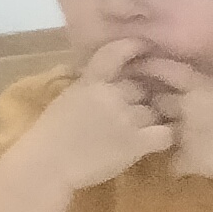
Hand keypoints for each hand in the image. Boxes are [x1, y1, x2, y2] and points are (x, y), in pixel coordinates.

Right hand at [4, 37, 172, 192]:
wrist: (47, 164)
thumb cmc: (51, 135)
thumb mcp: (69, 99)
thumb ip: (90, 86)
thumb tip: (108, 77)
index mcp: (90, 81)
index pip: (115, 53)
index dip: (134, 47)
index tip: (146, 47)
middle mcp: (109, 94)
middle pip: (142, 86)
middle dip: (144, 97)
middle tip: (143, 108)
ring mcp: (125, 117)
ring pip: (155, 110)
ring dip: (154, 119)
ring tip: (146, 130)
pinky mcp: (136, 141)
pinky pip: (165, 133)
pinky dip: (165, 137)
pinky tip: (156, 142)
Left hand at [134, 58, 212, 186]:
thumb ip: (207, 87)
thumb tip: (190, 84)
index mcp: (200, 86)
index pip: (163, 69)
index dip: (147, 68)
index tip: (137, 70)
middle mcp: (187, 106)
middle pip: (154, 102)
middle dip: (153, 107)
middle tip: (154, 112)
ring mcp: (186, 133)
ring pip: (158, 134)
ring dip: (160, 137)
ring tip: (164, 141)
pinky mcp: (190, 159)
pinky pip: (172, 164)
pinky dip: (178, 166)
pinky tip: (185, 167)